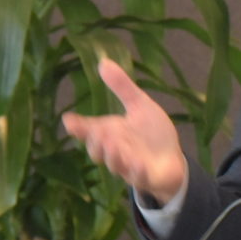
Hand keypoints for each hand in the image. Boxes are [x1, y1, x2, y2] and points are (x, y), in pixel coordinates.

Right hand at [61, 57, 187, 204]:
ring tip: (113, 143)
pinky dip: (137, 170)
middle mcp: (115, 151)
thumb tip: (103, 61)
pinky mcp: (145, 177)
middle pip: (97, 150)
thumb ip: (122, 87)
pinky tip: (138, 162)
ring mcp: (128, 166)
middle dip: (96, 142)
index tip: (69, 120)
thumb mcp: (139, 105)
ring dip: (113, 155)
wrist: (171, 160)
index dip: (78, 127)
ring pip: (115, 164)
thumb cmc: (152, 133)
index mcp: (110, 132)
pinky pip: (138, 176)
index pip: (89, 130)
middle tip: (98, 131)